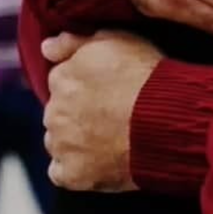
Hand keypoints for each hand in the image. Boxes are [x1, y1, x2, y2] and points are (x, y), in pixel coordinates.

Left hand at [42, 31, 161, 191]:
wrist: (166, 121)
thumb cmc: (146, 78)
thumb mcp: (117, 39)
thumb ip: (74, 41)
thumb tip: (46, 46)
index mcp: (62, 77)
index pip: (62, 81)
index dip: (86, 85)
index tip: (107, 90)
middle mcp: (53, 110)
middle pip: (59, 112)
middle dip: (79, 113)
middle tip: (113, 114)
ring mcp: (61, 144)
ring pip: (59, 141)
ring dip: (76, 140)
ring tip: (111, 138)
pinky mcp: (71, 173)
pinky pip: (63, 172)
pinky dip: (77, 168)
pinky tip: (101, 161)